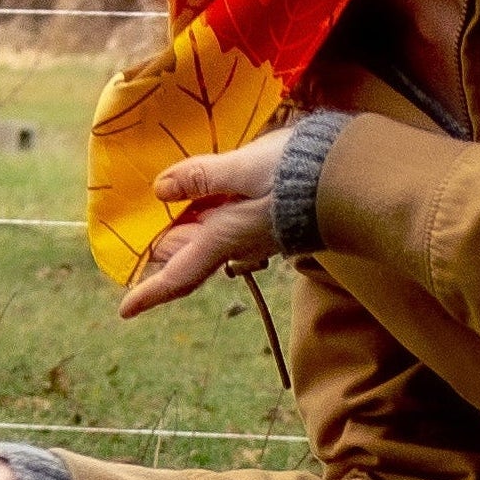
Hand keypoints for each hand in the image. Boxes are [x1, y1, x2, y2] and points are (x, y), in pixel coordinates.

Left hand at [119, 125, 289, 318]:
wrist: (355, 175)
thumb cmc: (298, 173)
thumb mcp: (244, 168)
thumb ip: (202, 177)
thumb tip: (159, 189)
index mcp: (223, 237)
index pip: (178, 275)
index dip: (149, 294)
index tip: (124, 311)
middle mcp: (236, 242)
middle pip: (186, 254)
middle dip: (161, 248)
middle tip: (135, 234)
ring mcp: (253, 232)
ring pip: (204, 236)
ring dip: (182, 226)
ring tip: (162, 204)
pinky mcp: (267, 216)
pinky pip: (223, 220)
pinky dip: (203, 210)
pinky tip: (200, 188)